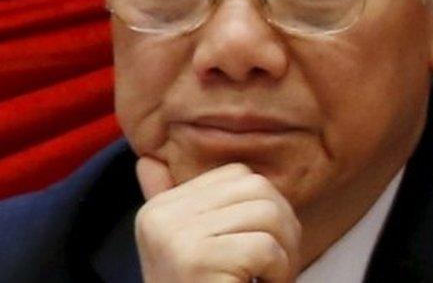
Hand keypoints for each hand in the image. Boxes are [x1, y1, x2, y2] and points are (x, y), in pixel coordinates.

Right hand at [134, 157, 301, 282]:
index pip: (238, 175)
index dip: (265, 206)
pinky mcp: (196, 259)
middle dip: (284, 225)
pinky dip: (280, 272)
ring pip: (267, 213)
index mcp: (160, 208)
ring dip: (286, 251)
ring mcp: (176, 237)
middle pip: (257, 188)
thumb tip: (147, 161)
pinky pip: (265, 247)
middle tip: (279, 263)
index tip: (264, 245)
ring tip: (271, 277)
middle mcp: (162, 216)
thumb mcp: (185, 249)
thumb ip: (178, 206)